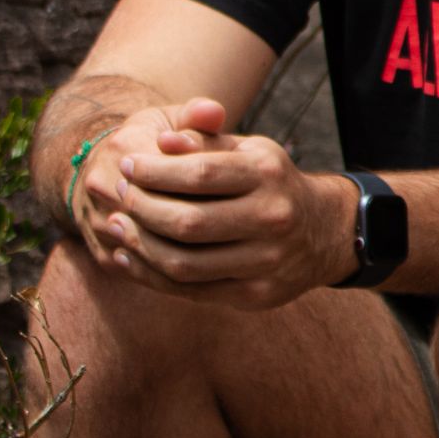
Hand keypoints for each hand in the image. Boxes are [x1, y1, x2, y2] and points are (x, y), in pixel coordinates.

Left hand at [74, 97, 352, 309]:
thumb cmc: (271, 183)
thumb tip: (163, 142)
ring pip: (185, 263)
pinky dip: (151, 276)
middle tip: (118, 195)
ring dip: (140, 246)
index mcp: (269, 175)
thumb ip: (206, 143)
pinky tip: (128, 257)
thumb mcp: (249, 150)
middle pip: (189, 222)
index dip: (155, 171)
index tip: (127, 164)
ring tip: (115, 225)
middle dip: (142, 209)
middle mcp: (272, 218)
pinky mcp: (255, 295)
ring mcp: (266, 262)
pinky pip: (191, 291)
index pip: (201, 174)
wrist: (323, 232)